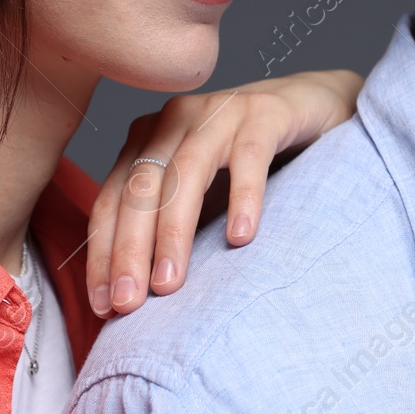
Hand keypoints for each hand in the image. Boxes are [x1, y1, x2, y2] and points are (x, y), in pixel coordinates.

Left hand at [84, 68, 362, 317]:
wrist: (312, 107)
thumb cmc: (247, 161)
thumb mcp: (201, 194)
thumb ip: (168, 227)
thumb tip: (134, 295)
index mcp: (147, 139)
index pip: (111, 200)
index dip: (102, 254)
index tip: (103, 306)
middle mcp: (175, 119)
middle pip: (140, 188)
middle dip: (129, 250)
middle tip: (127, 303)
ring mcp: (220, 111)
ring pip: (186, 172)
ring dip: (173, 231)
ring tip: (171, 283)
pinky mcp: (265, 113)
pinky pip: (249, 156)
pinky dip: (242, 197)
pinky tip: (240, 237)